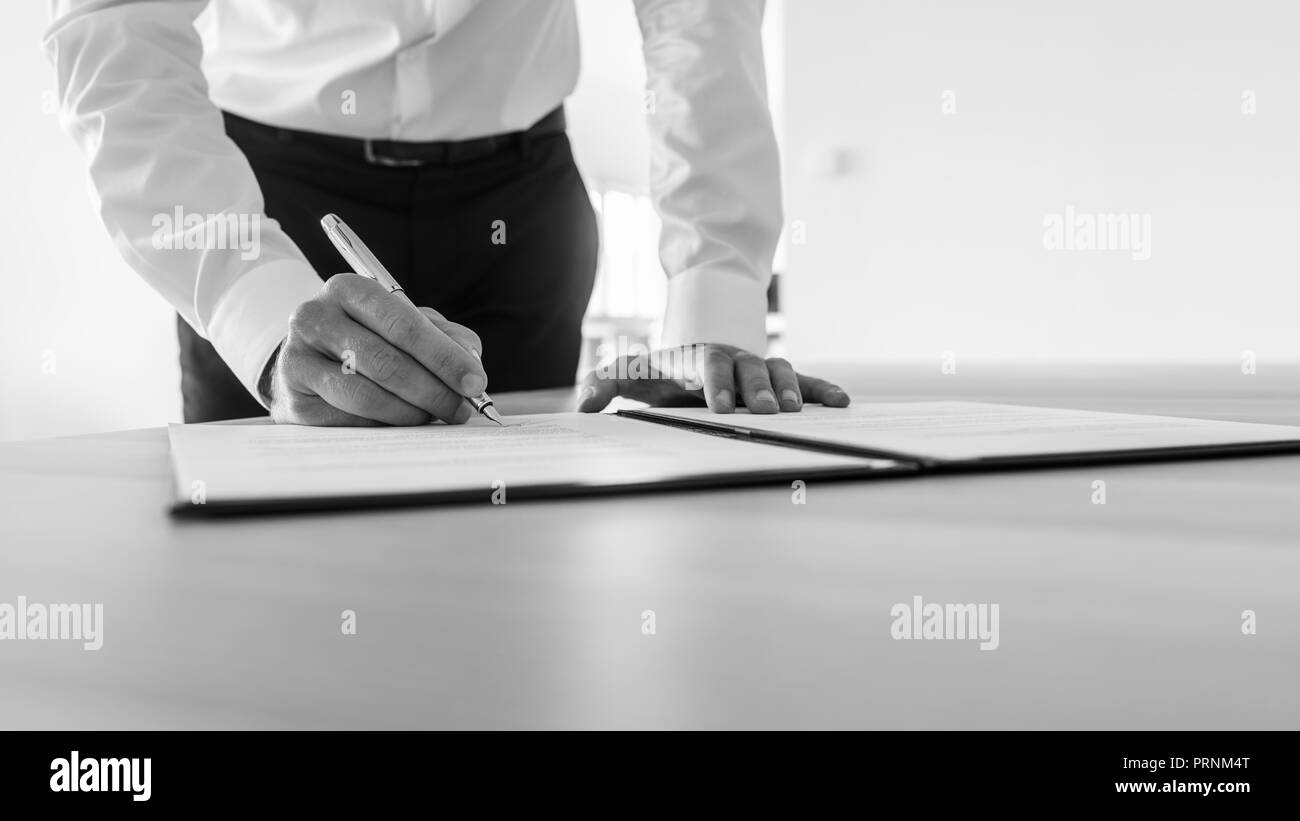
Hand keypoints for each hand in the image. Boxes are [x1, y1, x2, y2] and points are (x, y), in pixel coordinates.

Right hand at [265, 274, 486, 425]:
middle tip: (460, 409)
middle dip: (434, 391)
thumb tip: (471, 363)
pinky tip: (401, 424)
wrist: (309, 360)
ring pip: (365, 395)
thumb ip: (445, 337)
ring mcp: (297, 358)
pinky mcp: (293, 399)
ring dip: (410, 413)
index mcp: (349, 290)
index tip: (475, 383)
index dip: (444, 357)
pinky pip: (348, 420)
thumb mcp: (406, 326)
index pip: (404, 324)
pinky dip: (383, 426)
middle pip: (386, 362)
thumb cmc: (369, 339)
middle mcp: (315, 317)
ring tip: (434, 417)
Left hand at [575, 344, 848, 413]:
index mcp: (697, 358)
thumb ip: (604, 382)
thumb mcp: (631, 373)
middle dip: (756, 389)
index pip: (707, 366)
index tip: (719, 407)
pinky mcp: (777, 379)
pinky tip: (841, 401)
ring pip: (778, 370)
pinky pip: (804, 380)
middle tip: (765, 411)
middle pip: (748, 368)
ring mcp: (757, 367)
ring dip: (790, 389)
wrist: (694, 352)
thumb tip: (583, 404)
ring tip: (797, 410)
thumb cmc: (660, 371)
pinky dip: (822, 389)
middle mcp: (732, 359)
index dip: (715, 384)